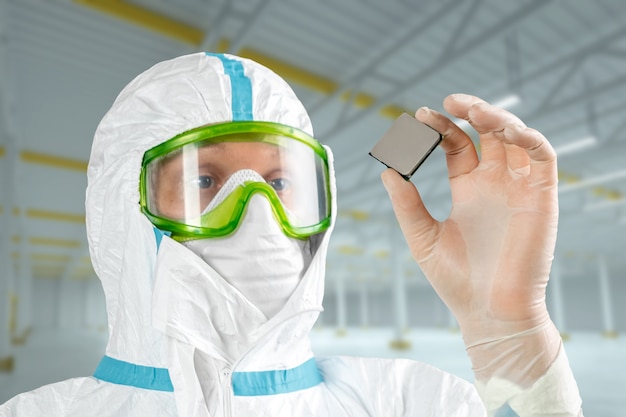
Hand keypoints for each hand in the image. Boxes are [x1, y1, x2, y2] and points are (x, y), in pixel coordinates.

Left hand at [381, 93, 560, 382]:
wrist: (489, 313)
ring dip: (496, 117)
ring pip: (514, 137)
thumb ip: (406, 204)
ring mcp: (518, 188)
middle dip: (469, 112)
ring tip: (470, 109)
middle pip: (486, 133)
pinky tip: (502, 129)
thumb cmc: (456, 281)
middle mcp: (494, 184)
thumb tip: (386, 170)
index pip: (457, 146)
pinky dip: (526, 136)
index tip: (418, 116)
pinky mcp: (540, 197)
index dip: (441, 128)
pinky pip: (541, 156)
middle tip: (445, 103)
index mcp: (468, 190)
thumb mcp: (423, 237)